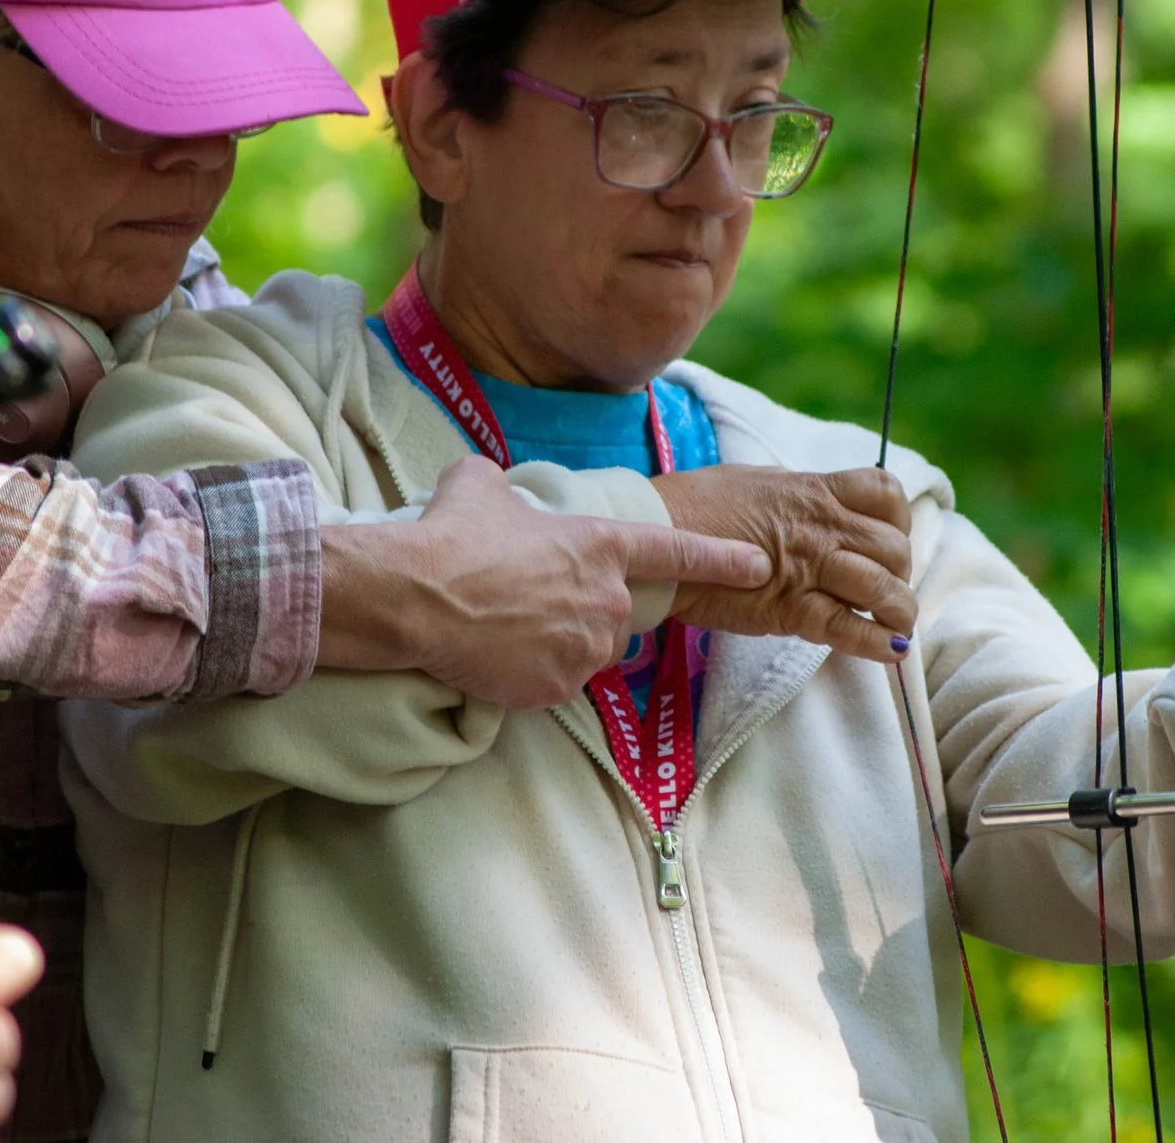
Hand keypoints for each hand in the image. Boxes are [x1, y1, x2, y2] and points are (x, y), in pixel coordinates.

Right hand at [322, 457, 772, 710]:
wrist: (415, 597)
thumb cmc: (451, 533)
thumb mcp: (482, 485)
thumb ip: (507, 489)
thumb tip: (491, 486)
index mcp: (603, 545)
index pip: (680, 552)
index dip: (722, 558)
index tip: (759, 564)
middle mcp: (608, 599)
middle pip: (621, 611)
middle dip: (586, 606)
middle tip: (532, 596)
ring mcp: (585, 649)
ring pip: (591, 649)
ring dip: (563, 640)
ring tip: (509, 624)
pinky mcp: (555, 689)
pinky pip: (557, 681)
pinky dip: (533, 672)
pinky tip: (497, 654)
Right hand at [652, 465, 916, 664]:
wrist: (652, 534)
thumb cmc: (693, 505)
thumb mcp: (753, 481)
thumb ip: (790, 493)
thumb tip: (810, 501)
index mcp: (812, 490)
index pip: (886, 494)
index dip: (897, 521)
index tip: (885, 540)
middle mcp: (820, 526)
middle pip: (893, 546)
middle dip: (899, 572)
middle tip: (884, 591)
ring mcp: (808, 567)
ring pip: (883, 587)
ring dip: (898, 610)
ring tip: (894, 624)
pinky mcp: (789, 608)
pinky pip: (849, 627)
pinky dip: (877, 643)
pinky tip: (890, 651)